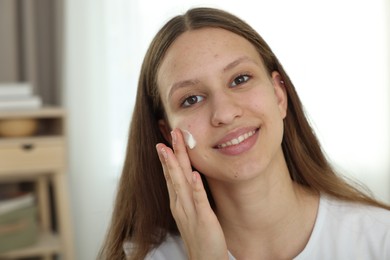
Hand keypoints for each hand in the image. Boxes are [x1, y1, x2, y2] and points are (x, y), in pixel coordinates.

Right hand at [156, 128, 228, 259]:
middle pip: (174, 174)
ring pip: (181, 183)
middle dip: (172, 152)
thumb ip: (189, 196)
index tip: (167, 139)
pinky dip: (195, 187)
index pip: (171, 174)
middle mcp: (180, 204)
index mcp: (178, 201)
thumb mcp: (191, 212)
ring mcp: (190, 212)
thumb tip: (189, 179)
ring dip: (177, 164)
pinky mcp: (203, 219)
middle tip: (171, 132)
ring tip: (172, 147)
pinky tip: (193, 174)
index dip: (169, 156)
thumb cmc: (200, 236)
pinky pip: (198, 201)